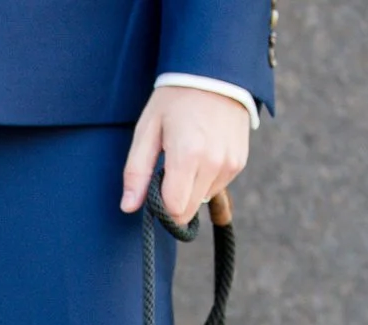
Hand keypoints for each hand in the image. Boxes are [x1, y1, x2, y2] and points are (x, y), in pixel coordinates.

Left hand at [120, 87, 249, 223]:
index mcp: (188, 156)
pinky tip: (202, 152)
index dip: (160, 206)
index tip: (153, 189)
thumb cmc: (175, 99)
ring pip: (202, 199)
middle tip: (166, 171)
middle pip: (188, 210)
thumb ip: (137, 172)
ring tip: (186, 154)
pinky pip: (217, 185)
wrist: (215, 73)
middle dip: (173, 200)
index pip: (174, 209)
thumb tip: (128, 207)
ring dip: (190, 188)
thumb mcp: (147, 130)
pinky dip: (206, 178)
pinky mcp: (240, 162)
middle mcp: (213, 164)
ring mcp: (230, 164)